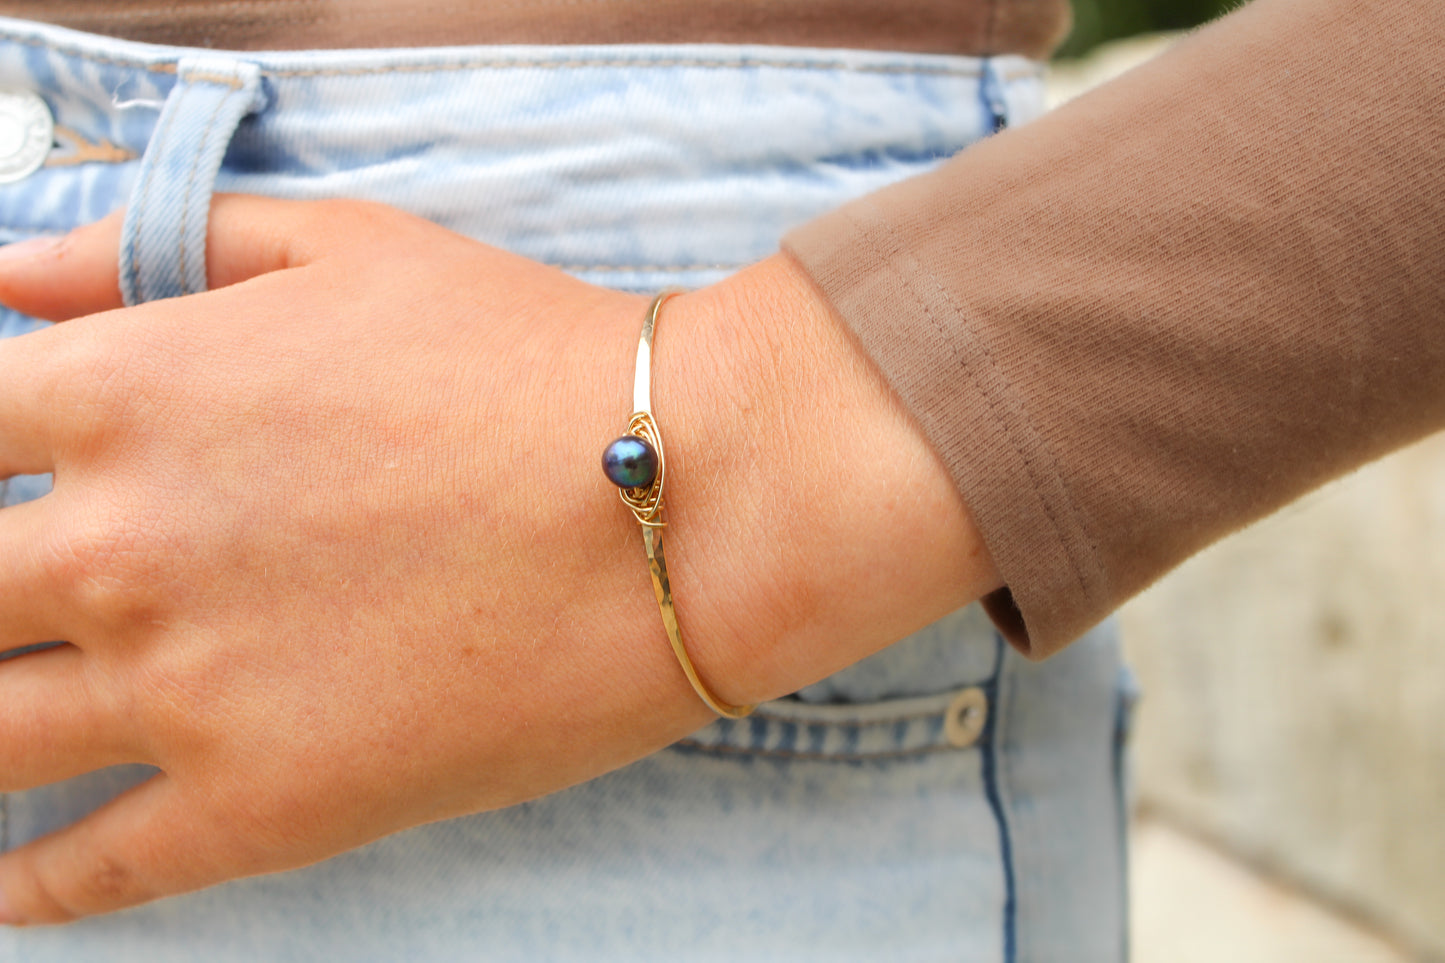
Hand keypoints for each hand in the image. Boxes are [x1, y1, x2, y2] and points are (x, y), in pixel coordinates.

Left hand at [0, 196, 993, 923]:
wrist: (686, 498)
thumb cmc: (528, 358)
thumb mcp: (346, 246)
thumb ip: (158, 246)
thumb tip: (18, 278)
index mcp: (126, 397)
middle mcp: (119, 548)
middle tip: (17, 614)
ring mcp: (181, 691)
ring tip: (2, 737)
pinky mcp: (264, 806)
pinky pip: (91, 873)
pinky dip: (34, 886)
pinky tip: (19, 881)